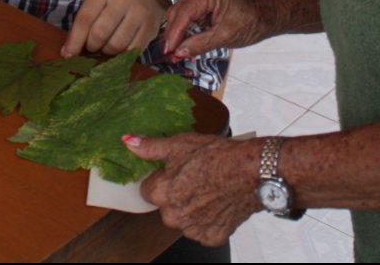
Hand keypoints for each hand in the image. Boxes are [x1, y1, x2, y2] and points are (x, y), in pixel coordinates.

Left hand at [61, 0, 165, 57]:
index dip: (74, 40)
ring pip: (115, 45)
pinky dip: (122, 55)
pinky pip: (131, 51)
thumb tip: (68, 52)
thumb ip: (84, 23)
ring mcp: (139, 12)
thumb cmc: (117, 2)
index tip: (67, 54)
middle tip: (93, 46)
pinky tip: (120, 48)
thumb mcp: (99, 2)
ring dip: (107, 51)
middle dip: (92, 46)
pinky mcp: (150, 27)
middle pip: (99, 34)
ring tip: (107, 45)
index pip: (84, 19)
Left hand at [124, 132, 260, 246]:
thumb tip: (128, 142)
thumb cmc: (217, 156)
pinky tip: (219, 203)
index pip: (147, 190)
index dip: (161, 179)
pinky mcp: (212, 237)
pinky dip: (210, 219)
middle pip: (166, 207)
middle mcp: (174, 216)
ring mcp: (193, 229)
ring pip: (185, 219)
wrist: (251, 172)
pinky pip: (204, 229)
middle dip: (177, 195)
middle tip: (195, 179)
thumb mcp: (180, 144)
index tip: (174, 172)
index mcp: (162, 194)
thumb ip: (150, 147)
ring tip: (209, 190)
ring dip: (193, 208)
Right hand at [161, 0, 267, 58]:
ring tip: (175, 50)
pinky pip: (187, 14)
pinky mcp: (202, 0)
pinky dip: (184, 28)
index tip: (168, 49)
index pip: (185, 12)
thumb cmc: (250, 23)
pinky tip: (183, 42)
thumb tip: (179, 52)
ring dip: (177, 32)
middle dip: (173, 33)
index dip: (174, 33)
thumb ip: (200, 44)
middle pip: (178, 11)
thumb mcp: (225, 37)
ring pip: (180, 13)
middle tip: (169, 53)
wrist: (264, 18)